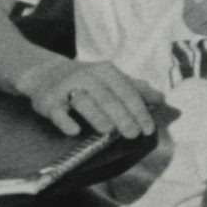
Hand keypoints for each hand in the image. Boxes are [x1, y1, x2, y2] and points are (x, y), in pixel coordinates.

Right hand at [15, 56, 159, 139]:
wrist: (46, 74)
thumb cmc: (87, 80)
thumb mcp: (112, 78)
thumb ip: (136, 88)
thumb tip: (161, 100)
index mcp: (107, 71)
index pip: (128, 92)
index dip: (140, 110)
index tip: (149, 129)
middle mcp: (88, 77)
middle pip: (109, 98)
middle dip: (123, 117)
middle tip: (134, 134)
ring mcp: (67, 88)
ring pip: (84, 102)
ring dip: (97, 116)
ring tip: (109, 131)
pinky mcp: (49, 102)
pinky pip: (57, 113)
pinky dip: (66, 121)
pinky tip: (75, 131)